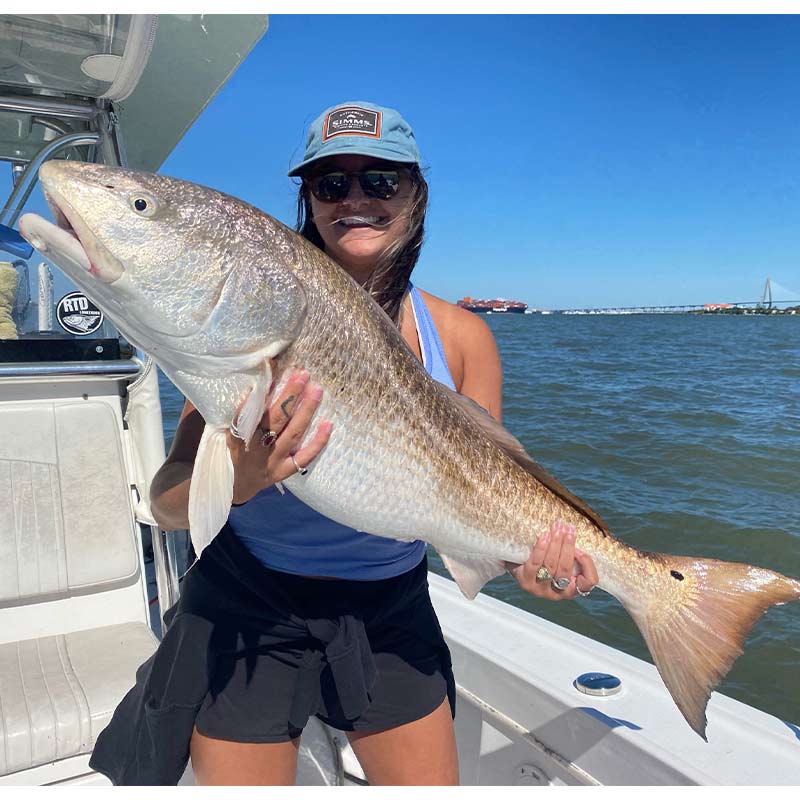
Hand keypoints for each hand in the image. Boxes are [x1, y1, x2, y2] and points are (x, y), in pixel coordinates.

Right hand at [228, 369, 332, 503]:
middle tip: (303, 374)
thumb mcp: (228, 429)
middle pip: (275, 419)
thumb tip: (259, 379)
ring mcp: (271, 461)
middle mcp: (255, 448)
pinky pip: (304, 457)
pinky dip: (318, 442)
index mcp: (238, 434)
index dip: (261, 389)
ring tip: (317, 390)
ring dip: (306, 411)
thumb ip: (242, 409)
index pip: (250, 409)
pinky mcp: (284, 471)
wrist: (232, 485)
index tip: (273, 367)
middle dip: (290, 395)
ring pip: (292, 434)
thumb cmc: (232, 448)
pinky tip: (328, 424)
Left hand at [506, 521, 598, 600]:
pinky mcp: (525, 581)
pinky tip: (544, 536)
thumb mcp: (561, 561)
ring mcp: (540, 589)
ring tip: (557, 527)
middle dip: (568, 546)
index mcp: (571, 589)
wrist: (517, 565)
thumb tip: (576, 534)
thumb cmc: (545, 561)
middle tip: (569, 529)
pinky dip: (541, 548)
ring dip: (556, 543)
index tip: (581, 549)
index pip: (588, 582)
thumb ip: (571, 554)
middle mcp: (557, 593)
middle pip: (565, 569)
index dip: (587, 566)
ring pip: (551, 565)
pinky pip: (535, 563)